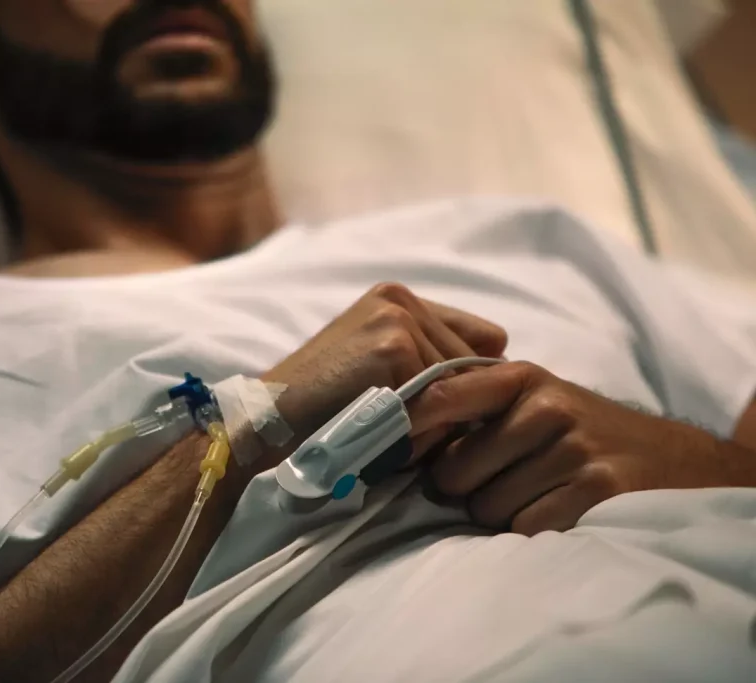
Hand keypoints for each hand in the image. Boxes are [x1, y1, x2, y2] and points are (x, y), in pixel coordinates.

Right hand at [260, 283, 506, 467]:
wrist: (268, 422)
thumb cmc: (323, 409)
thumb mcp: (378, 370)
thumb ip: (429, 360)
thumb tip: (504, 371)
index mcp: (396, 298)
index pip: (482, 338)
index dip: (465, 381)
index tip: (439, 410)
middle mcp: (400, 298)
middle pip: (476, 361)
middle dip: (454, 401)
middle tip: (404, 426)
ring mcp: (397, 318)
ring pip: (461, 382)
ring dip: (439, 417)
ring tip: (390, 430)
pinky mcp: (393, 346)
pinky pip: (441, 398)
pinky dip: (422, 427)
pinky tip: (385, 433)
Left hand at [408, 361, 755, 534]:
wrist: (674, 460)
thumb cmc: (582, 434)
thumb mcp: (532, 401)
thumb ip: (473, 409)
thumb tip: (398, 437)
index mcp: (519, 378)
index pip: (439, 397)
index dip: (408, 430)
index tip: (396, 452)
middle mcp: (545, 406)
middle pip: (454, 471)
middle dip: (463, 490)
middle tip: (493, 485)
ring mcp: (572, 446)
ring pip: (486, 506)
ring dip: (498, 514)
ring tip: (531, 497)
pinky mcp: (596, 487)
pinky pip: (525, 527)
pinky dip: (530, 531)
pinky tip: (553, 514)